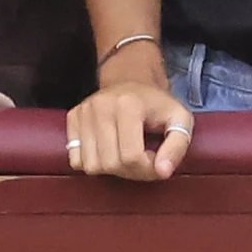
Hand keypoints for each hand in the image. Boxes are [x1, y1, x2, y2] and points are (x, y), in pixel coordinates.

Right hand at [67, 80, 194, 180]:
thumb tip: (163, 171)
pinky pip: (75, 160)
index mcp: (128, 105)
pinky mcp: (72, 117)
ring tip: (125, 153)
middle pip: (110, 164)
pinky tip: (107, 150)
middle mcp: (101, 105)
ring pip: (91, 166)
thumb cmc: (157, 105)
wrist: (131, 79)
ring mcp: (83, 111)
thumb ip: (177, 146)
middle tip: (142, 158)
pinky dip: (93, 162)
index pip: (131, 157)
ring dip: (111, 169)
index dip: (147, 168)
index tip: (156, 159)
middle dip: (130, 171)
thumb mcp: (180, 120)